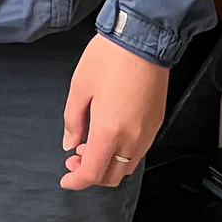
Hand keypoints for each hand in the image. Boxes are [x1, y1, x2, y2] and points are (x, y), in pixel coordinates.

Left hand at [61, 32, 168, 189]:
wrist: (141, 40)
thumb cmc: (111, 58)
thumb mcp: (79, 87)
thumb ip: (72, 120)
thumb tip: (70, 142)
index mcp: (110, 130)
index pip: (93, 172)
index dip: (76, 181)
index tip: (66, 179)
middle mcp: (132, 138)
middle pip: (112, 176)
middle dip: (91, 175)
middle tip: (74, 159)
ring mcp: (147, 133)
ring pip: (127, 167)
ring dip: (107, 165)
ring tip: (90, 145)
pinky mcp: (155, 124)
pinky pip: (138, 152)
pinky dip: (121, 154)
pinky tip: (108, 136)